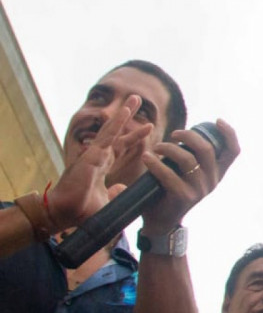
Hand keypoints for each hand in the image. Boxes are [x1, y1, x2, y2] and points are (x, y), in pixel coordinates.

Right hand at [47, 95, 151, 230]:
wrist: (64, 215)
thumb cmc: (80, 211)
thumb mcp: (105, 203)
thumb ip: (115, 194)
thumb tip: (122, 188)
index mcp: (100, 167)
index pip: (120, 147)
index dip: (133, 137)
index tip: (148, 128)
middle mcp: (97, 157)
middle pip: (117, 132)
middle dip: (128, 117)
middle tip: (138, 99)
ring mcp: (94, 155)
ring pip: (112, 129)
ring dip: (124, 113)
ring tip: (135, 97)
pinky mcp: (91, 156)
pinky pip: (106, 136)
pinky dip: (116, 123)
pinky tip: (125, 111)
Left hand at [139, 120, 240, 234]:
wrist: (161, 221)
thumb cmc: (171, 189)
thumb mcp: (189, 173)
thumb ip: (192, 156)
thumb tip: (184, 134)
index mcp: (217, 173)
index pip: (234, 151)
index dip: (229, 133)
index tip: (217, 120)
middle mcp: (213, 181)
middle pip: (207, 149)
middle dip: (188, 136)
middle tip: (173, 134)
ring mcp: (199, 189)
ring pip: (187, 159)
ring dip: (168, 148)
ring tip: (156, 147)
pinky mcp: (183, 196)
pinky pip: (169, 175)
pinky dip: (155, 164)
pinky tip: (146, 158)